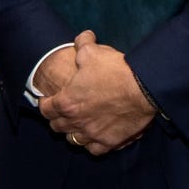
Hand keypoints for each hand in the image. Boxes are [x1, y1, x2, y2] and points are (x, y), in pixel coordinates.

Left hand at [36, 29, 157, 156]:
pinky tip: (94, 137)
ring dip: (72, 132)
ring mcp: (93, 135)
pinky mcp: (109, 142)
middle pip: (57, 126)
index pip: (45, 109)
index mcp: (67, 101)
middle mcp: (76, 122)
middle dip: (57, 118)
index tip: (47, 100)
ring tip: (77, 125)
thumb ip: (83, 45)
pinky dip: (91, 144)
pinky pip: (94, 150)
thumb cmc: (115, 71)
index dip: (45, 103)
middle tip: (62, 112)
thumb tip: (83, 37)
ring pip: (73, 140)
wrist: (144, 89)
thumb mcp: (93, 52)